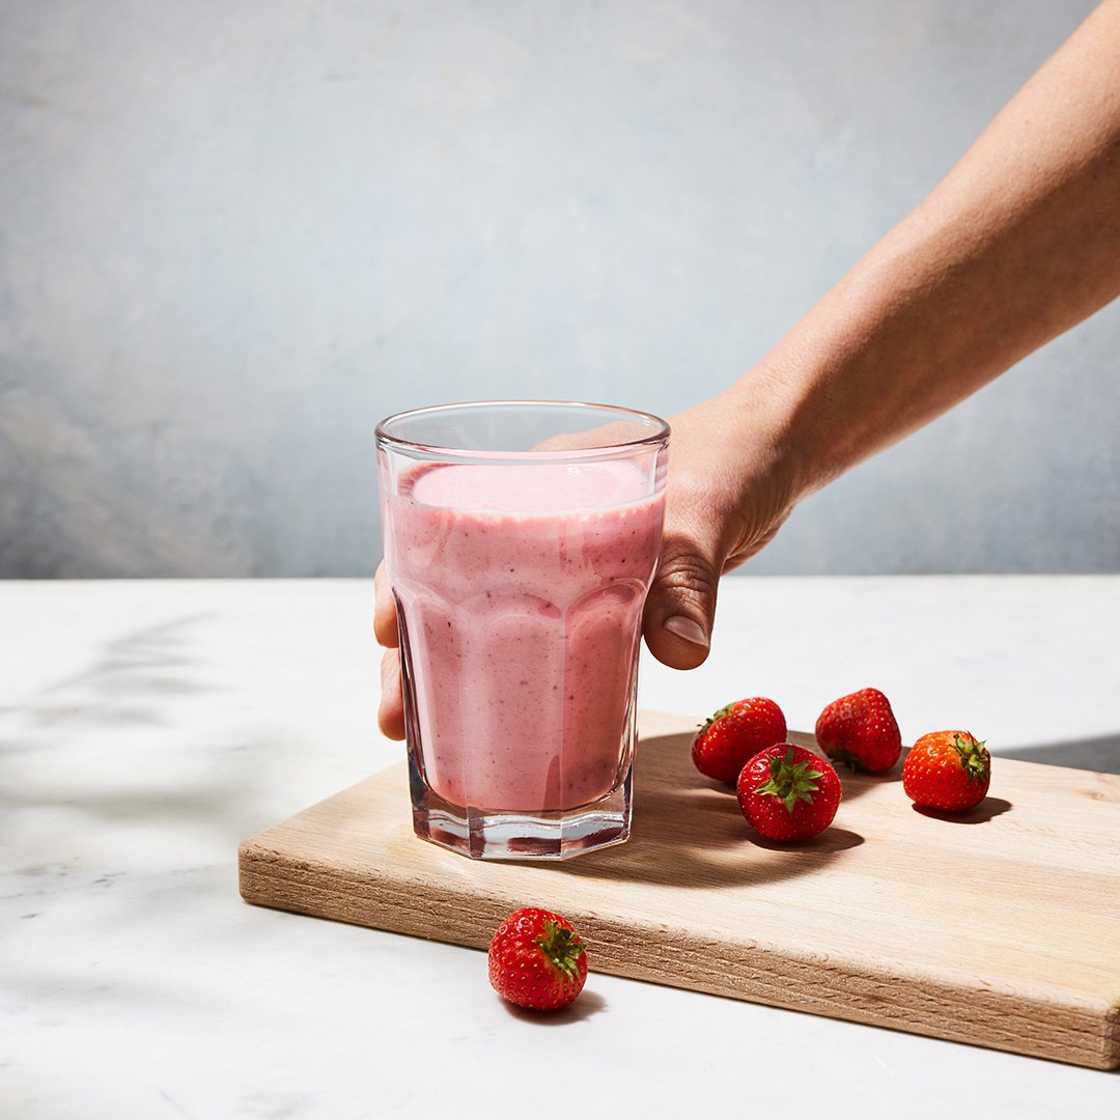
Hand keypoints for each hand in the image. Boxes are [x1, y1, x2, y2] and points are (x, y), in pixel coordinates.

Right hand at [374, 379, 798, 739]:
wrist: (773, 455)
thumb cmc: (729, 459)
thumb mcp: (704, 514)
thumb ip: (689, 581)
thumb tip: (682, 656)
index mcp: (536, 480)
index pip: (445, 526)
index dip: (403, 581)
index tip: (385, 634)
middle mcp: (534, 522)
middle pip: (452, 586)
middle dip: (416, 652)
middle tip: (394, 719)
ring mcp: (563, 559)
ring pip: (491, 619)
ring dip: (459, 674)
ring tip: (424, 736)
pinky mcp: (599, 592)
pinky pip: (545, 638)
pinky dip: (524, 679)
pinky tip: (513, 722)